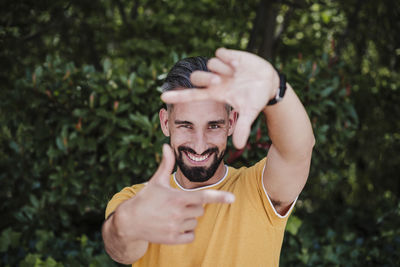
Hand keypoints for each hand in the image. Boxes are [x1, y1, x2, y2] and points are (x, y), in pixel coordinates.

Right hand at [115, 144, 234, 244]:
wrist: (130, 222)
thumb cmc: (145, 199)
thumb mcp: (156, 181)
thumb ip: (166, 164)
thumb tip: (166, 145)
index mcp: (177, 198)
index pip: (203, 197)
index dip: (219, 197)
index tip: (232, 198)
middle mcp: (178, 214)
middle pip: (200, 210)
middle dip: (193, 206)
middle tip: (177, 205)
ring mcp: (175, 228)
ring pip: (195, 223)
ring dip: (188, 219)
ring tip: (172, 216)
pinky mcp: (173, 240)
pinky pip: (191, 236)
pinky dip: (186, 232)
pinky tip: (174, 226)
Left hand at [161, 48, 279, 148]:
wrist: (268, 82)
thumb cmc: (255, 98)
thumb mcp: (249, 112)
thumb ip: (243, 127)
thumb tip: (238, 146)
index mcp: (215, 93)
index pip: (192, 95)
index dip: (178, 96)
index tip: (162, 96)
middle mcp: (215, 80)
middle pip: (197, 77)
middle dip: (206, 78)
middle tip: (221, 81)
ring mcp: (220, 68)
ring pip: (210, 64)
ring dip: (222, 69)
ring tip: (236, 73)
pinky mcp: (228, 55)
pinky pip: (220, 53)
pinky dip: (228, 58)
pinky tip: (238, 64)